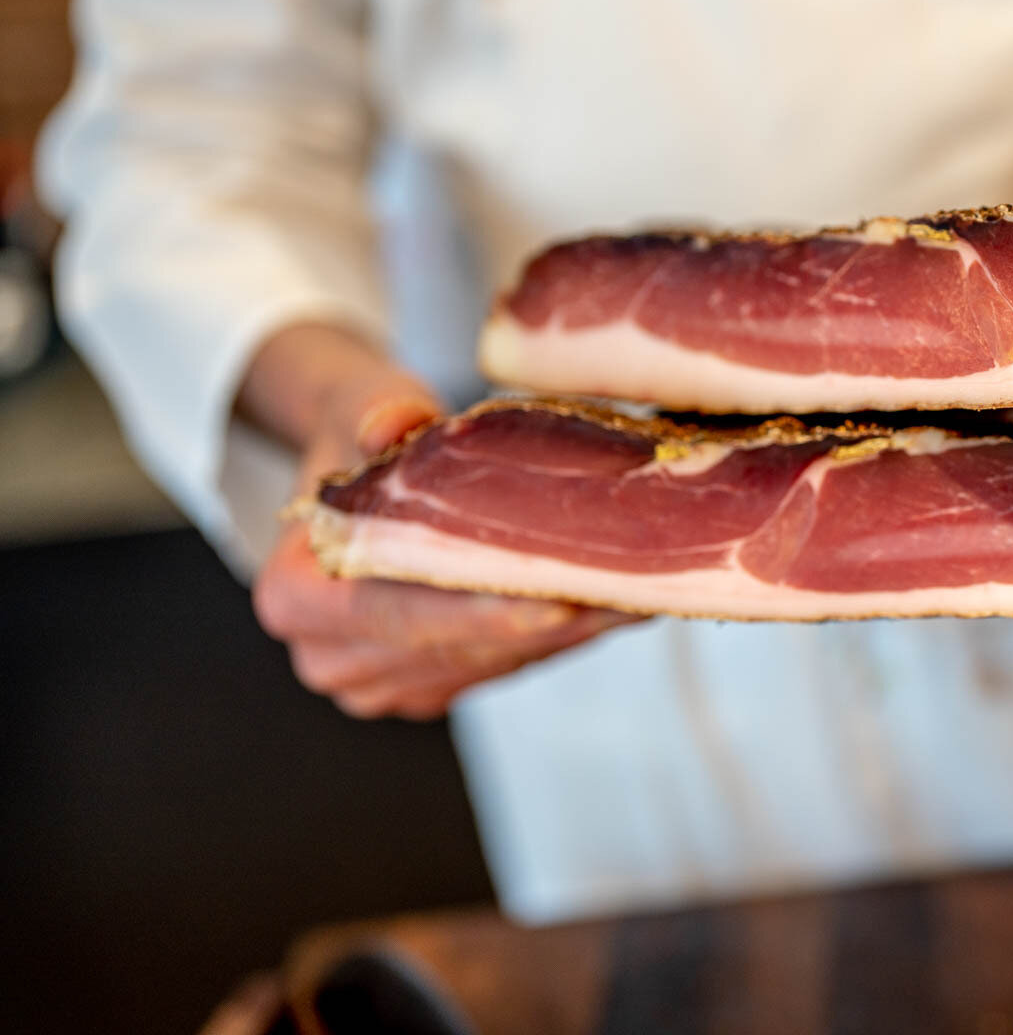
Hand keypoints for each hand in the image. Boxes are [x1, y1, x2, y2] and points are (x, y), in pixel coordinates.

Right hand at [245, 325, 636, 718]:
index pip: (395, 613)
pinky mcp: (430, 686)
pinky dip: (563, 633)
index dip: (478, 612)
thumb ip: (374, 408)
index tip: (557, 603)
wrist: (353, 472)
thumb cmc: (357, 431)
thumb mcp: (360, 401)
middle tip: (637, 588)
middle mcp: (328, 657)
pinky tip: (618, 599)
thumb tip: (393, 422)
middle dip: (551, 622)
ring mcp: (380, 683)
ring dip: (572, 631)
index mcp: (294, 597)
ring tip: (644, 589)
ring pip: (495, 662)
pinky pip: (508, 664)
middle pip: (457, 648)